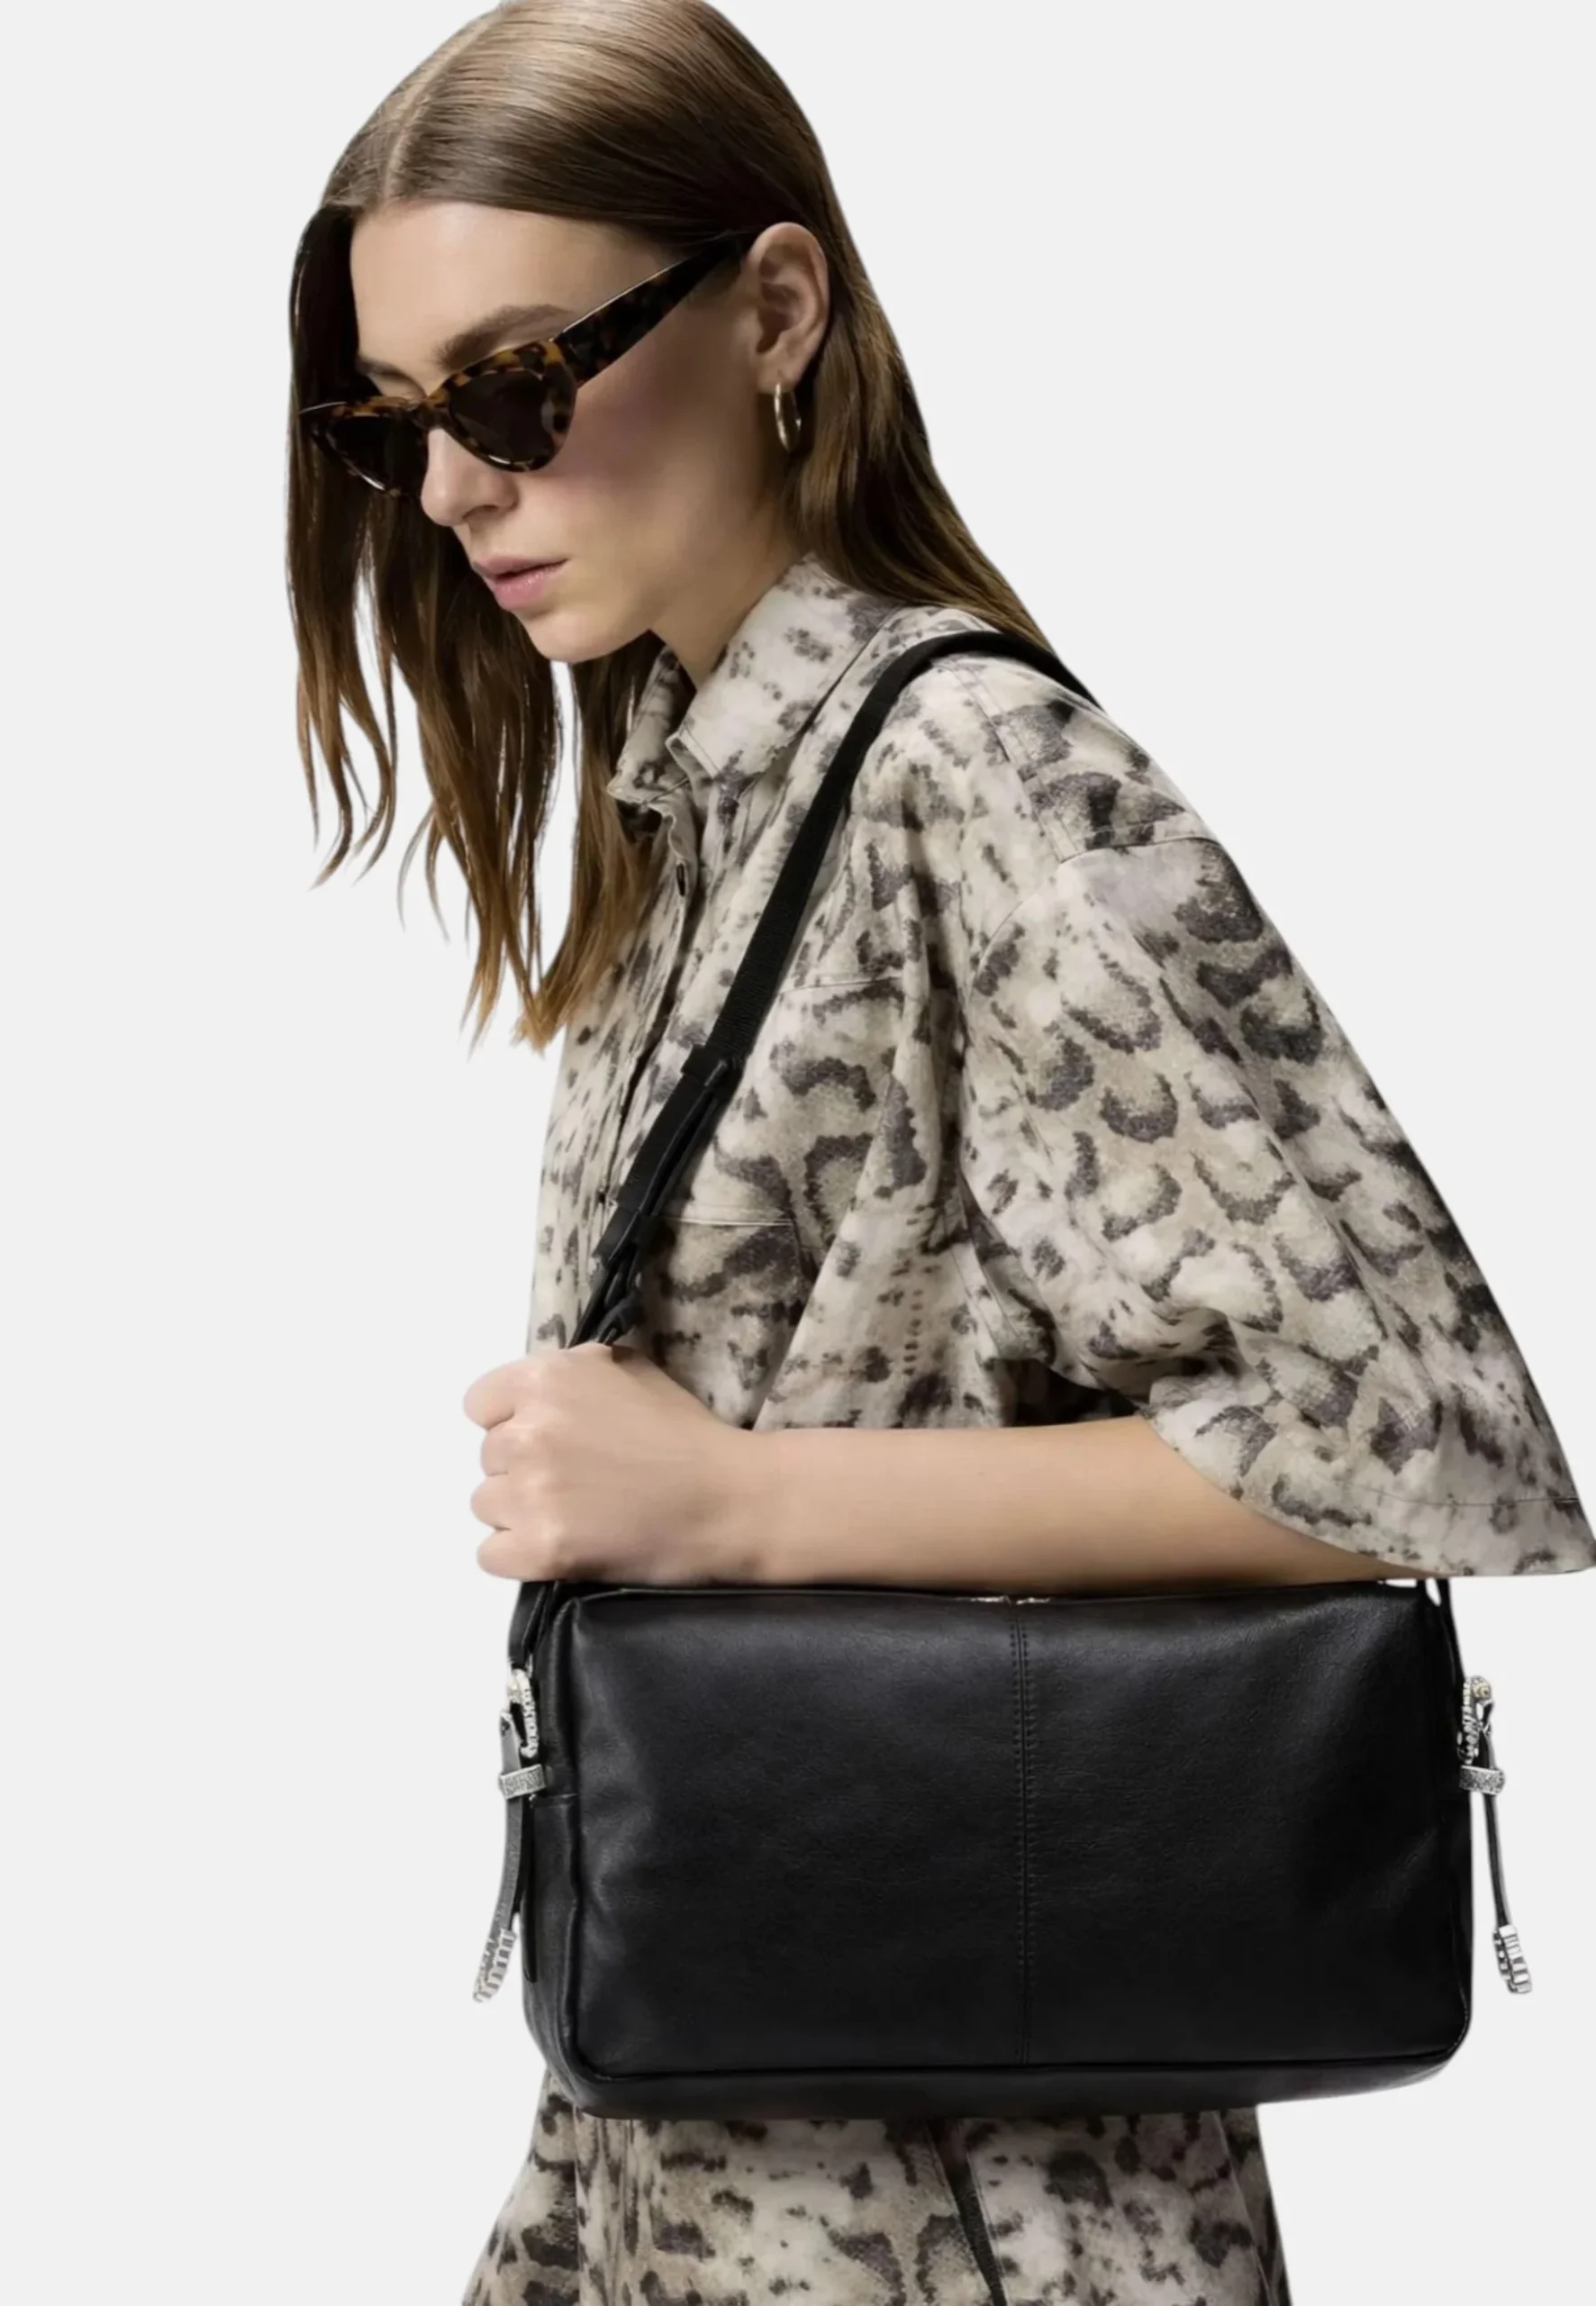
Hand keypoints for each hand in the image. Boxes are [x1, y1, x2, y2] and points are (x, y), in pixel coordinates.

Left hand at [462, 1341, 761, 1583]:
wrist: (726, 1498)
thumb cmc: (684, 1431)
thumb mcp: (630, 1369)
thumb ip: (573, 1372)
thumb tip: (537, 1393)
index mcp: (545, 1379)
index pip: (480, 1404)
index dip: (511, 1420)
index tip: (548, 1438)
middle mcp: (526, 1432)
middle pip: (487, 1458)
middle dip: (522, 1467)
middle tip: (575, 1480)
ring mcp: (530, 1493)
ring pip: (485, 1506)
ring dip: (519, 1512)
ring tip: (573, 1514)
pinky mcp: (540, 1549)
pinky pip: (490, 1556)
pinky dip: (519, 1555)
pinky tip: (559, 1546)